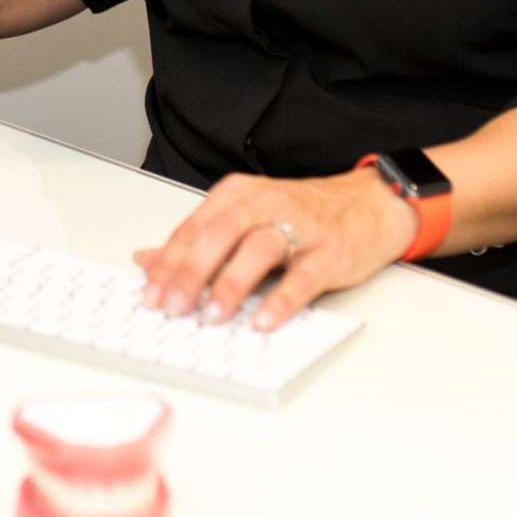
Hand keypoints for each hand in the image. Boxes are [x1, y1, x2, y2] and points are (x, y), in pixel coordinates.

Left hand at [133, 167, 418, 332]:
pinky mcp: (330, 251)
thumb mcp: (245, 216)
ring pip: (257, 250)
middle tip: (172, 307)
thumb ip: (198, 238)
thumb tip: (146, 259)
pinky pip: (303, 276)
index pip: (194, 228)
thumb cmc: (303, 213)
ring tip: (211, 316)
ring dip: (230, 284)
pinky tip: (263, 320)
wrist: (370, 204)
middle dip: (190, 273)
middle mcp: (266, 204)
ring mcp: (301, 226)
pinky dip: (281, 300)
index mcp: (239, 195)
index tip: (149, 292)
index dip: (168, 262)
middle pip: (219, 235)